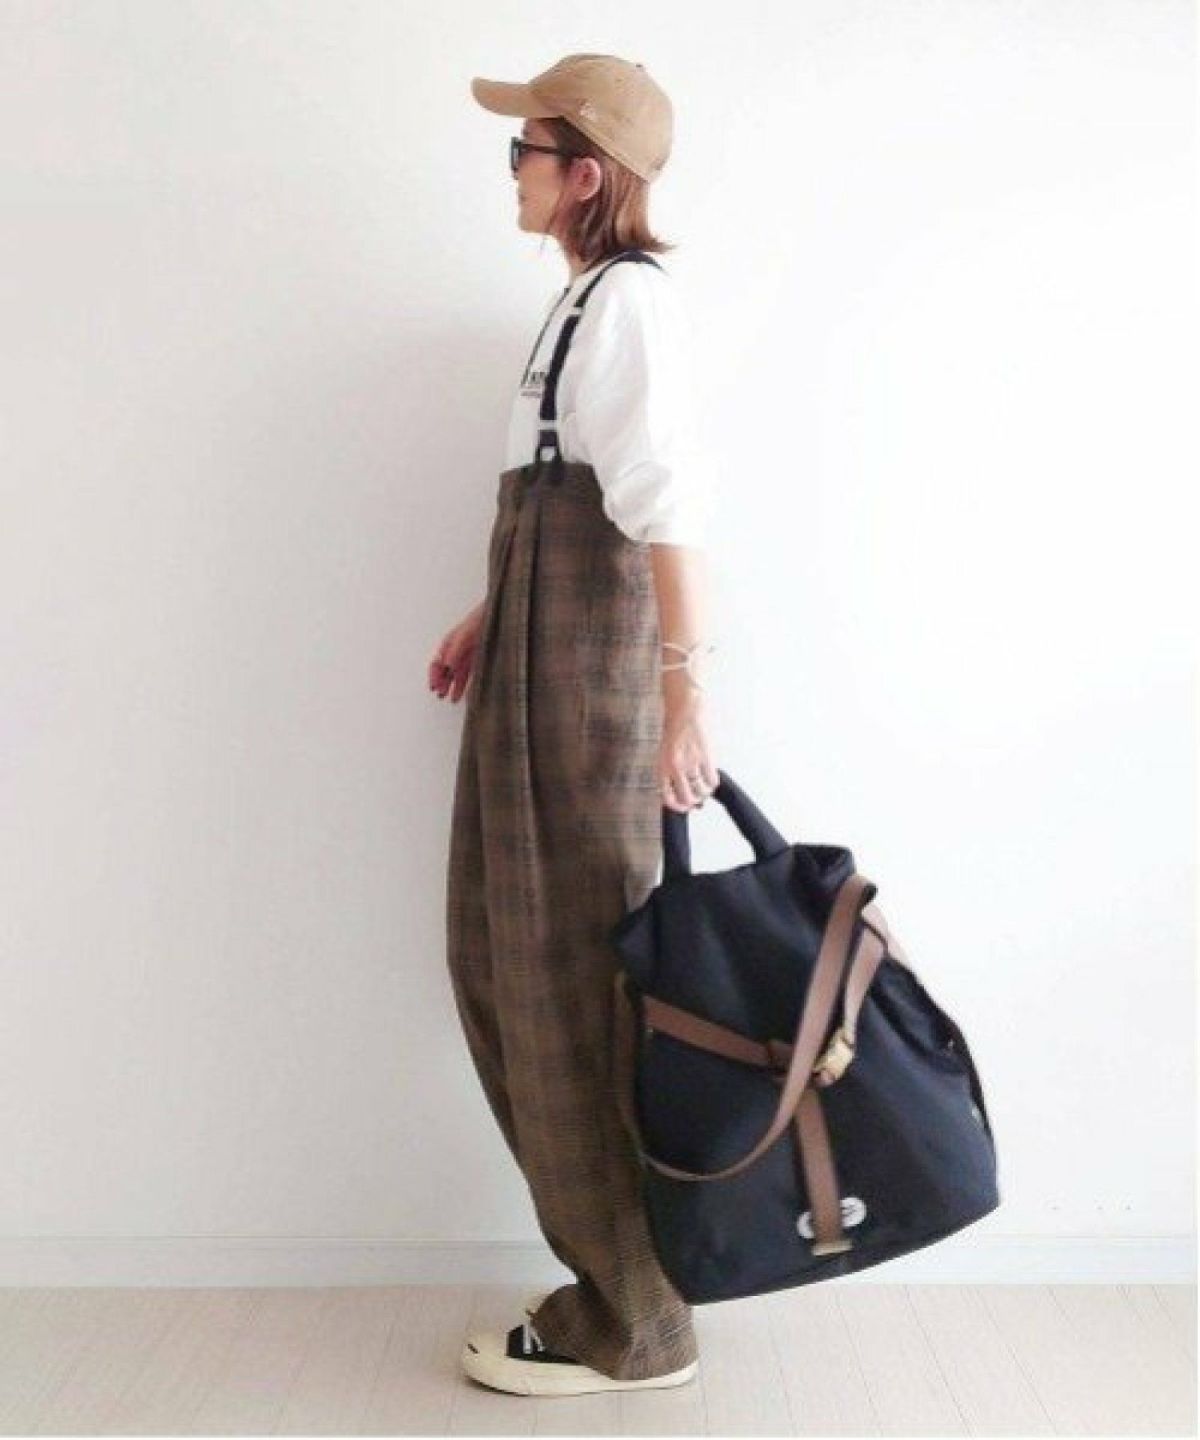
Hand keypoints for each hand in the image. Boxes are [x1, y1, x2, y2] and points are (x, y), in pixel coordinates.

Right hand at [429, 600, 484, 703]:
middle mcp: (456, 652)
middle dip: (441, 683)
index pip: (437, 663)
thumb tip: (447, 666)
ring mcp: (467, 657)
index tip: (434, 687)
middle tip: (440, 695)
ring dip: (452, 687)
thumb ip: (455, 650)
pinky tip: (466, 694)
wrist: (498, 616)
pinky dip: (466, 685)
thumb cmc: (479, 620)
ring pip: (456, 675)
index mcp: (449, 644)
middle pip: (445, 671)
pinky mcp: (478, 661)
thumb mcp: (465, 634)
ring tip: (451, 699)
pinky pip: (470, 675)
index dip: (434, 676)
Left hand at [659, 687, 717, 812]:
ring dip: (704, 793)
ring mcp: (690, 762)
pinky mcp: (705, 756)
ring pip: (701, 791)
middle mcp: (675, 767)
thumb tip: (682, 790)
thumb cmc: (674, 726)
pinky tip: (711, 777)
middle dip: (693, 802)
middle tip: (698, 799)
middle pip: (686, 798)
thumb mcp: (665, 751)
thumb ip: (671, 771)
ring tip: (705, 787)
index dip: (676, 807)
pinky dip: (713, 783)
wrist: (685, 707)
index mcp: (662, 766)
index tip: (683, 807)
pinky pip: (712, 780)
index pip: (667, 797)